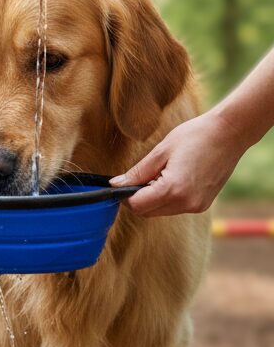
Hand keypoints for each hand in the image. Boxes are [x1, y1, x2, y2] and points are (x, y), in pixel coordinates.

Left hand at [110, 110, 243, 215]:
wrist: (230, 133)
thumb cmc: (195, 136)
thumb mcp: (161, 151)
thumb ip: (137, 172)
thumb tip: (116, 184)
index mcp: (173, 190)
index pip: (137, 206)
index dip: (125, 195)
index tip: (123, 182)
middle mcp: (186, 203)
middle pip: (147, 212)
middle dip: (138, 198)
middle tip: (143, 175)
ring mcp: (196, 206)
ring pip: (161, 211)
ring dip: (153, 198)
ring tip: (163, 172)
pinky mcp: (202, 205)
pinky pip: (175, 207)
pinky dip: (168, 197)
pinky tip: (176, 177)